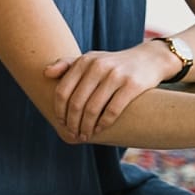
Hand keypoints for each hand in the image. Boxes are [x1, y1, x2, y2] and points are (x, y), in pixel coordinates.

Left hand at [44, 43, 174, 140]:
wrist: (149, 60)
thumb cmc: (114, 64)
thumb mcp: (92, 59)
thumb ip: (67, 65)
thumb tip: (45, 74)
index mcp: (85, 61)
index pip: (63, 91)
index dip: (59, 111)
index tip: (61, 123)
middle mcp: (99, 66)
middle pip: (76, 103)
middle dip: (72, 123)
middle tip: (73, 134)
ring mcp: (116, 75)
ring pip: (93, 109)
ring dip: (86, 127)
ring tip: (85, 135)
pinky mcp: (133, 85)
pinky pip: (112, 111)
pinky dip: (103, 124)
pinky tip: (100, 130)